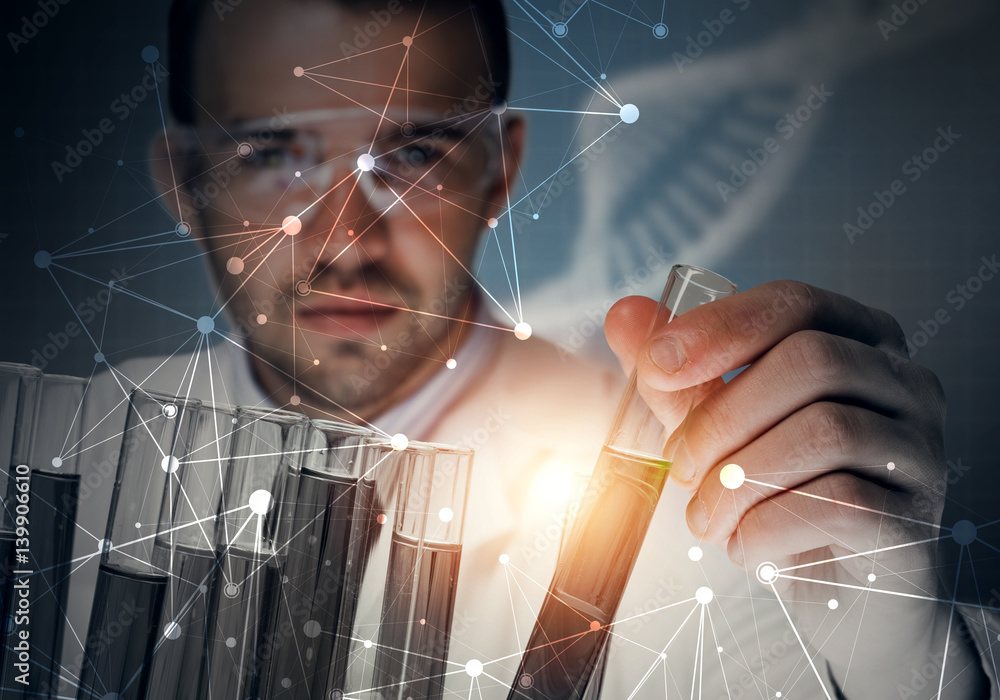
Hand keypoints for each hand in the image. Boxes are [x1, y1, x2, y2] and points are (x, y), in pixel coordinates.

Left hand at [605, 280, 986, 697]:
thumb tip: (624, 315)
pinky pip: (837, 502)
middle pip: (811, 360)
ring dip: (738, 479)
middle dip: (722, 415)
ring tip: (706, 517)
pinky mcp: (914, 518)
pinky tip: (747, 545)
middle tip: (680, 464)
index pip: (796, 303)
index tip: (656, 364)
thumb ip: (678, 374)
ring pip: (825, 430)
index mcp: (859, 342)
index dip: (720, 328)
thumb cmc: (780, 494)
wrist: (839, 596)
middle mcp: (905, 385)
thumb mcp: (721, 427)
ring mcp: (918, 451)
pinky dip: (767, 526)